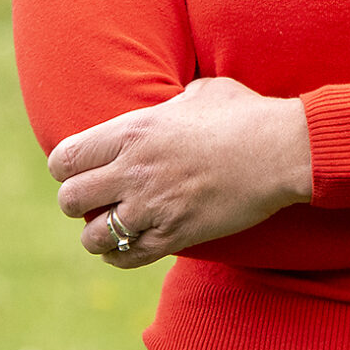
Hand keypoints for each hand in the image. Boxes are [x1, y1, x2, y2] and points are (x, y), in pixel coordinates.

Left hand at [49, 75, 310, 267]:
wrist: (285, 150)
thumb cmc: (248, 114)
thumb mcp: (201, 92)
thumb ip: (170, 104)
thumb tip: (167, 107)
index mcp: (133, 131)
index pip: (64, 159)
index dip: (67, 168)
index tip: (82, 171)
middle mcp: (134, 170)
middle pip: (70, 200)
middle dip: (80, 202)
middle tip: (100, 199)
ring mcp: (153, 206)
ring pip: (92, 236)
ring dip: (100, 233)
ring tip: (117, 225)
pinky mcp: (174, 234)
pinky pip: (124, 258)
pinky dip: (121, 255)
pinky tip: (132, 244)